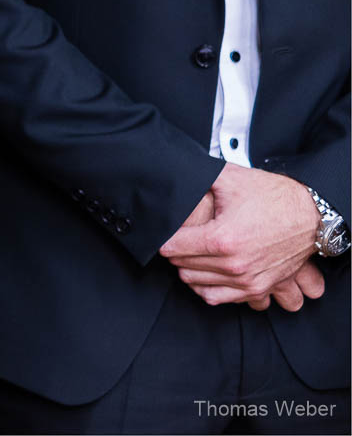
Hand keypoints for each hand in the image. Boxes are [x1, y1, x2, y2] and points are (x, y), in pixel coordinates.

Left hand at [160, 163, 320, 307]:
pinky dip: (206, 286)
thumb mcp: (229, 178)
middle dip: (175, 252)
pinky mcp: (258, 288)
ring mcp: (246, 280)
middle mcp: (233, 264)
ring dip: (188, 268)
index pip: (172, 247)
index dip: (163, 237)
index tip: (163, 231)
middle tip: (177, 239)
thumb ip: (197, 177)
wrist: (311, 215)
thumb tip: (173, 176)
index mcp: (221, 239)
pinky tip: (203, 272)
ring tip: (188, 253)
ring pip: (196, 283)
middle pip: (182, 265)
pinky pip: (218, 297)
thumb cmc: (273, 197)